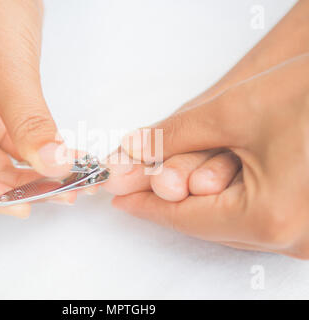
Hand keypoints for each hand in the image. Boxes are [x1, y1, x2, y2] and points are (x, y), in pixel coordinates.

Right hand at [0, 0, 74, 217]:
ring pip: (1, 173)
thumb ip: (28, 120)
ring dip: (38, 182)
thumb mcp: (6, 67)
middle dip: (18, 193)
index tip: (18, 202)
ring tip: (78, 183)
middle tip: (62, 191)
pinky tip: (74, 162)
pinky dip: (46, 160)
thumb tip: (54, 164)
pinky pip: (20, 153)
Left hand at [113, 54, 308, 258]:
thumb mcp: (233, 111)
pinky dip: (228, 203)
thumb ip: (175, 138)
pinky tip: (208, 187)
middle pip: (208, 225)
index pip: (187, 220)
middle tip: (136, 187)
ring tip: (165, 184)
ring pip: (232, 224)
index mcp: (272, 218)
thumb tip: (133, 153)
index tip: (121, 199)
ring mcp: (307, 235)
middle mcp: (294, 237)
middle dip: (170, 202)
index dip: (148, 207)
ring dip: (198, 203)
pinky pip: (257, 220)